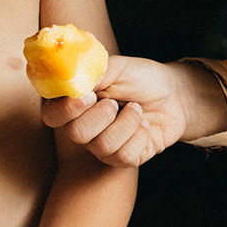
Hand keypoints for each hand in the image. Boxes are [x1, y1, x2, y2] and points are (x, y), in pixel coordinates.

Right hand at [42, 55, 197, 166]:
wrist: (174, 95)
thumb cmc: (142, 78)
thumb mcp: (117, 67)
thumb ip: (93, 72)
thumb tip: (72, 77)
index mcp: (75, 103)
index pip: (51, 115)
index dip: (66, 109)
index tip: (89, 96)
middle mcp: (84, 127)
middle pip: (76, 134)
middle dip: (102, 115)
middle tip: (117, 102)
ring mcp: (102, 146)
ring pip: (103, 145)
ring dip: (127, 122)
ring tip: (136, 110)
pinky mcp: (123, 159)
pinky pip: (124, 155)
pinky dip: (140, 135)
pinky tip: (144, 126)